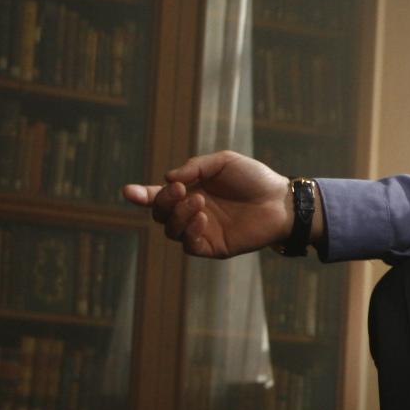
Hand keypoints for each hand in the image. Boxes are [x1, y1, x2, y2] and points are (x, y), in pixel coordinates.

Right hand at [122, 151, 291, 258]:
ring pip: (171, 230)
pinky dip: (189, 231)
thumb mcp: (224, 162)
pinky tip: (202, 218)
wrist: (282, 201)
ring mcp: (202, 230)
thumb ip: (195, 167)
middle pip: (160, 213)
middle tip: (180, 190)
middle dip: (162, 201)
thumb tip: (168, 178)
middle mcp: (192, 212)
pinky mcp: (214, 246)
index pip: (158, 196)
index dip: (141, 195)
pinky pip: (189, 245)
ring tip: (199, 201)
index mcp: (191, 191)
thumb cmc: (255, 178)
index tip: (128, 191)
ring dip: (178, 215)